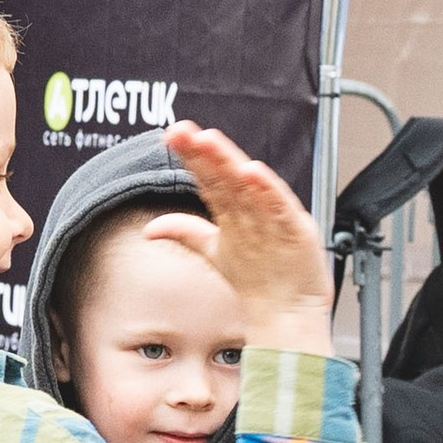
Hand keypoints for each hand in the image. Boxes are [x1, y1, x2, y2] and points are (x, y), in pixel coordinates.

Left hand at [155, 123, 332, 350]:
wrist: (289, 312)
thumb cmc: (258, 277)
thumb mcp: (214, 250)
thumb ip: (186, 232)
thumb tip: (147, 229)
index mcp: (234, 208)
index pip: (209, 176)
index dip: (191, 156)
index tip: (172, 136)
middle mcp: (252, 207)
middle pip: (225, 173)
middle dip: (204, 151)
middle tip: (183, 130)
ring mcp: (273, 216)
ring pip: (247, 184)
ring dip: (229, 161)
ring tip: (209, 140)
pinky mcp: (294, 230)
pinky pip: (278, 207)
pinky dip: (267, 189)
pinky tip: (252, 172)